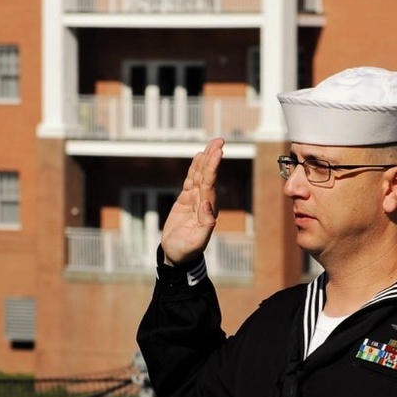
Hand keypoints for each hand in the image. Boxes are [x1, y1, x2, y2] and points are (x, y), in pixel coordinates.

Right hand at [160, 138, 222, 265]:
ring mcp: (195, 200)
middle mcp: (204, 203)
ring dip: (206, 160)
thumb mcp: (196, 242)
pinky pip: (191, 180)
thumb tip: (208, 207)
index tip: (217, 153)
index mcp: (208, 211)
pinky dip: (195, 168)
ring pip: (200, 176)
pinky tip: (199, 156)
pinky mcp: (186, 200)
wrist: (176, 256)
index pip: (210, 185)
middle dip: (213, 158)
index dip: (212, 168)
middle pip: (208, 176)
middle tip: (219, 140)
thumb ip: (204, 226)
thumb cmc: (186, 251)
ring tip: (213, 143)